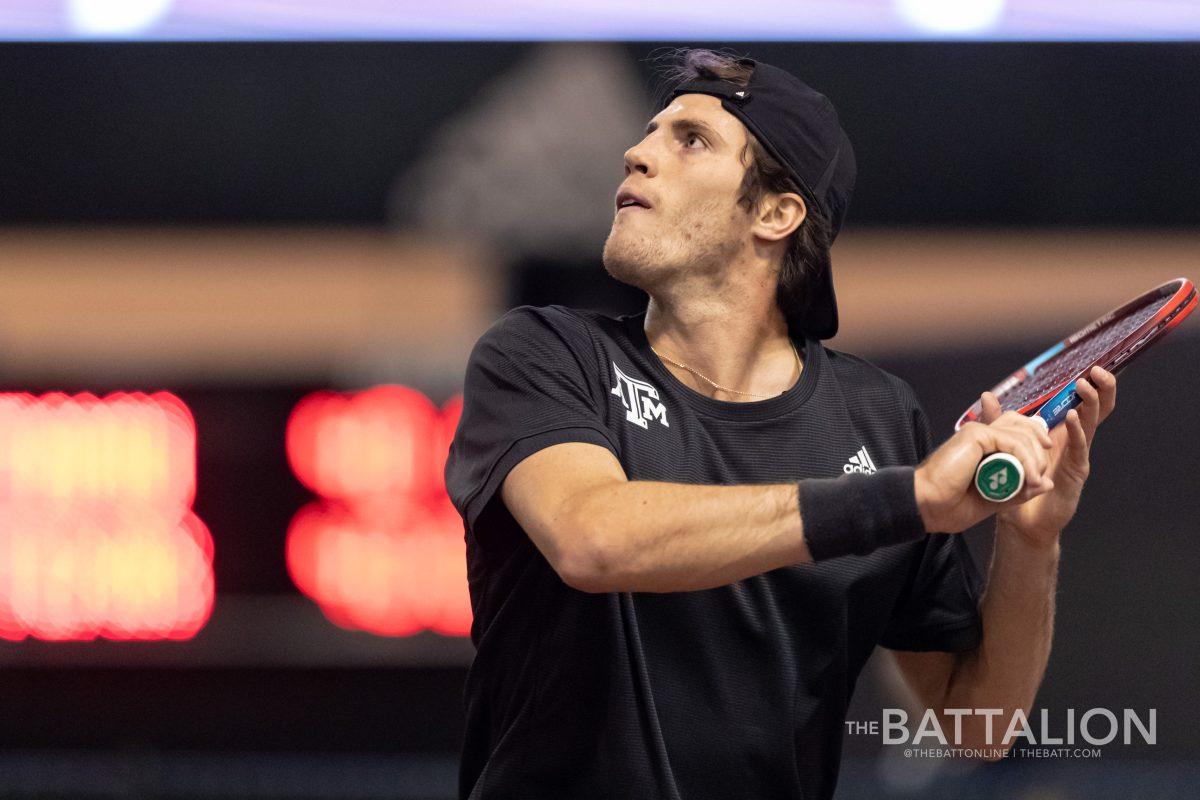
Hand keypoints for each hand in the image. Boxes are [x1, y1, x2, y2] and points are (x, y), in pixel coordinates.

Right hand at [915, 409, 1054, 533]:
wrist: (929, 507)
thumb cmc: (952, 505)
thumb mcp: (997, 499)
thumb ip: (1020, 490)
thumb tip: (1047, 484)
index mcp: (982, 445)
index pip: (1016, 430)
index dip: (1035, 441)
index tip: (1043, 466)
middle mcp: (980, 434)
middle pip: (1023, 427)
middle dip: (1039, 450)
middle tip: (1040, 477)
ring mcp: (977, 432)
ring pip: (1021, 435)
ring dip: (1035, 459)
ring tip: (1035, 482)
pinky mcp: (976, 435)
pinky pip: (1012, 442)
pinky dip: (1026, 460)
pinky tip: (1030, 478)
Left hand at [985, 366, 1117, 546]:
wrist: (1019, 521)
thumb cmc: (1016, 482)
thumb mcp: (1005, 445)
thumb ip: (998, 421)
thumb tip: (988, 395)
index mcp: (1059, 432)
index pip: (1078, 402)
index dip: (1086, 385)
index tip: (1086, 365)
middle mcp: (1072, 441)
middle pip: (1094, 409)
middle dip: (1099, 388)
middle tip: (1096, 371)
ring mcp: (1077, 456)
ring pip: (1091, 424)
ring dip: (1089, 404)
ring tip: (1084, 386)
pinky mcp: (1074, 473)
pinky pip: (1079, 449)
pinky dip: (1077, 432)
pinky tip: (1070, 418)